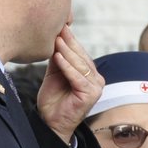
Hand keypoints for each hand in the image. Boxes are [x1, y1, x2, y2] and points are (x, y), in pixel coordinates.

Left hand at [36, 26, 103, 142]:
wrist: (51, 122)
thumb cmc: (53, 100)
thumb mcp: (54, 73)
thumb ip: (58, 58)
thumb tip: (56, 36)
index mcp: (90, 73)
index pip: (80, 53)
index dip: (70, 39)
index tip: (60, 25)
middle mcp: (96, 79)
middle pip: (82, 57)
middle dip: (69, 42)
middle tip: (59, 28)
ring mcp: (96, 87)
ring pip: (80, 65)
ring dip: (67, 52)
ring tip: (56, 40)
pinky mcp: (91, 95)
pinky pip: (77, 77)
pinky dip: (67, 67)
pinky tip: (58, 57)